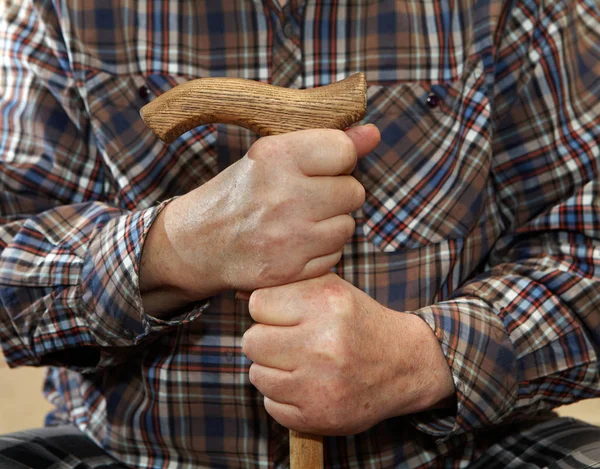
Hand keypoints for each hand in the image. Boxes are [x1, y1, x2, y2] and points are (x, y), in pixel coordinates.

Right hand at [140, 126, 379, 313]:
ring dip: (331, 224)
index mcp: (275, 156)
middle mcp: (283, 195)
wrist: (197, 244)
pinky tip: (295, 244)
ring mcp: (288, 237)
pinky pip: (334, 255)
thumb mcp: (271, 156)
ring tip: (300, 222)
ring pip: (347, 226)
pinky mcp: (290, 270)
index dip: (339, 160)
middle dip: (337, 194)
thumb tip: (374, 134)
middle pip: (354, 192)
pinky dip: (321, 251)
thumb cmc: (240, 193)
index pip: (344, 151)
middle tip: (308, 197)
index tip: (322, 167)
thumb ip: (327, 143)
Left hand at [242, 274, 454, 435]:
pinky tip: (307, 386)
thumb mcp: (332, 288)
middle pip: (251, 341)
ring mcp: (320, 384)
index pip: (257, 304)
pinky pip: (271, 405)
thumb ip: (289, 284)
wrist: (405, 364)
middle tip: (289, 342)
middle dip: (266, 341)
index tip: (285, 316)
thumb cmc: (359, 321)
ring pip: (257, 375)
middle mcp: (324, 343)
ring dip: (273, 371)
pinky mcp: (319, 416)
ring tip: (299, 364)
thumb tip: (238, 293)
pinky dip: (283, 398)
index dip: (269, 310)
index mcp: (326, 303)